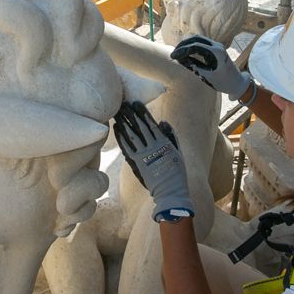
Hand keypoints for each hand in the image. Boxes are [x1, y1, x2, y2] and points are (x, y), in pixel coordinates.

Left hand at [113, 101, 194, 222]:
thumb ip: (170, 136)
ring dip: (123, 122)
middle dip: (130, 114)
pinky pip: (126, 147)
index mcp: (164, 142)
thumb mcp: (178, 152)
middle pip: (138, 126)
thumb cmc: (176, 172)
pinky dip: (121, 137)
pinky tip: (116, 128)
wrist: (170, 191)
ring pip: (131, 135)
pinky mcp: (136, 163)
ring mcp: (143, 155)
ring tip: (117, 113)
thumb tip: (162, 122)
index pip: (150, 123)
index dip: (142, 112)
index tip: (135, 103)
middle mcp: (152, 146)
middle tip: (122, 103)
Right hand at [170, 35, 252, 100]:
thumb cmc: (224, 82)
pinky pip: (202, 43)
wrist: (238, 83)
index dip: (182, 50)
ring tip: (178, 53)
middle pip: (196, 38)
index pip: (195, 46)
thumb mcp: (207, 76)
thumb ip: (194, 66)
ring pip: (199, 39)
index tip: (173, 57)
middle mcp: (217, 46)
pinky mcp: (216, 48)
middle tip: (174, 53)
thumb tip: (180, 60)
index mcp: (216, 52)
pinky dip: (192, 45)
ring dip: (187, 44)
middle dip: (183, 44)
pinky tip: (186, 52)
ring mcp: (217, 46)